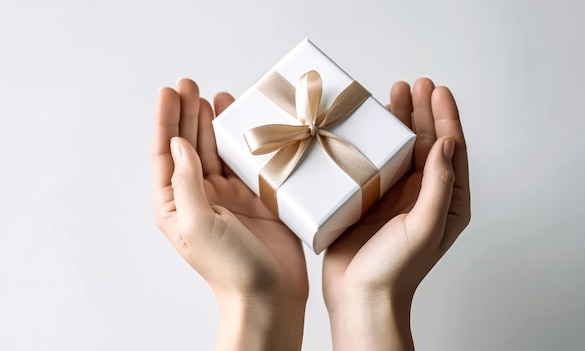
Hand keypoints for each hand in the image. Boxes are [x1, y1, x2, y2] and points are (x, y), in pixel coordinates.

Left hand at [151, 79, 307, 349]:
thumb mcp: (198, 226)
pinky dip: (246, 141)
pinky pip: (248, 162)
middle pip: (191, 146)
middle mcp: (201, 196)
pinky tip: (245, 123)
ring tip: (215, 96)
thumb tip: (179, 144)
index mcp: (176, 205)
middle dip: (190, 114)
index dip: (167, 121)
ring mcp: (230, 196)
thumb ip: (187, 183)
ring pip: (219, 151)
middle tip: (192, 84)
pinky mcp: (257, 197)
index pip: (166, 155)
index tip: (170, 92)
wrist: (270, 295)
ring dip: (216, 124)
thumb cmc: (230, 269)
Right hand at [322, 78, 470, 349]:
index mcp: (446, 202)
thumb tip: (447, 142)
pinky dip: (372, 142)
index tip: (438, 91)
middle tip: (416, 84)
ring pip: (400, 149)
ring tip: (393, 93)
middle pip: (425, 144)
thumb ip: (439, 184)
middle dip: (422, 112)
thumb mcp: (425, 226)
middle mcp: (423, 195)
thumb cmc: (396, 270)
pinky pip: (374, 162)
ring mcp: (396, 196)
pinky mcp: (370, 199)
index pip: (450, 151)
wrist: (360, 297)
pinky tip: (367, 126)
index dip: (446, 118)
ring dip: (398, 122)